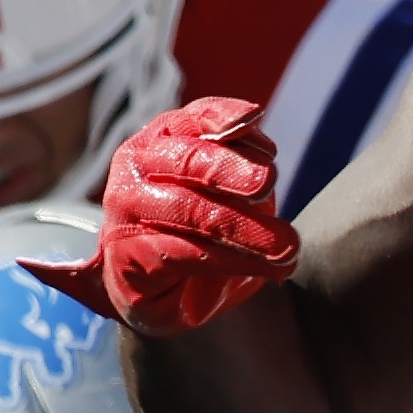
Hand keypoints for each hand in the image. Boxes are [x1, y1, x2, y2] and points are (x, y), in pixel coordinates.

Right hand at [21, 93, 288, 331]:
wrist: (167, 295)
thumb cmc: (203, 230)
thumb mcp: (231, 191)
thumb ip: (243, 164)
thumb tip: (262, 148)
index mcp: (164, 138)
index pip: (195, 118)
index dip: (224, 118)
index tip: (255, 123)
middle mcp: (138, 167)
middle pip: (186, 159)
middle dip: (230, 169)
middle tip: (268, 183)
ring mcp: (126, 211)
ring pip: (187, 209)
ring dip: (242, 227)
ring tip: (286, 246)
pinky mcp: (126, 257)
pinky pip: (180, 254)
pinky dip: (230, 260)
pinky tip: (267, 267)